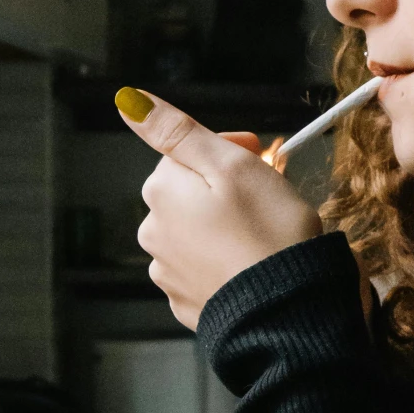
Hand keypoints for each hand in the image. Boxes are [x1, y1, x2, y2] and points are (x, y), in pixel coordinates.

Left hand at [116, 88, 322, 329]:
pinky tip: (248, 264)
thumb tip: (127, 101)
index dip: (229, 149)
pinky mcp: (187, 302)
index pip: (185, 151)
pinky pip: (202, 268)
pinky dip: (223, 261)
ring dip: (221, 227)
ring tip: (259, 236)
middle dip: (222, 189)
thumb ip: (176, 131)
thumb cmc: (268, 233)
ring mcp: (168, 272)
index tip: (261, 157)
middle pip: (187, 193)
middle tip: (265, 199)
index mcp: (161, 192)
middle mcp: (153, 231)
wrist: (286, 311)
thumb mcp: (230, 165)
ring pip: (194, 231)